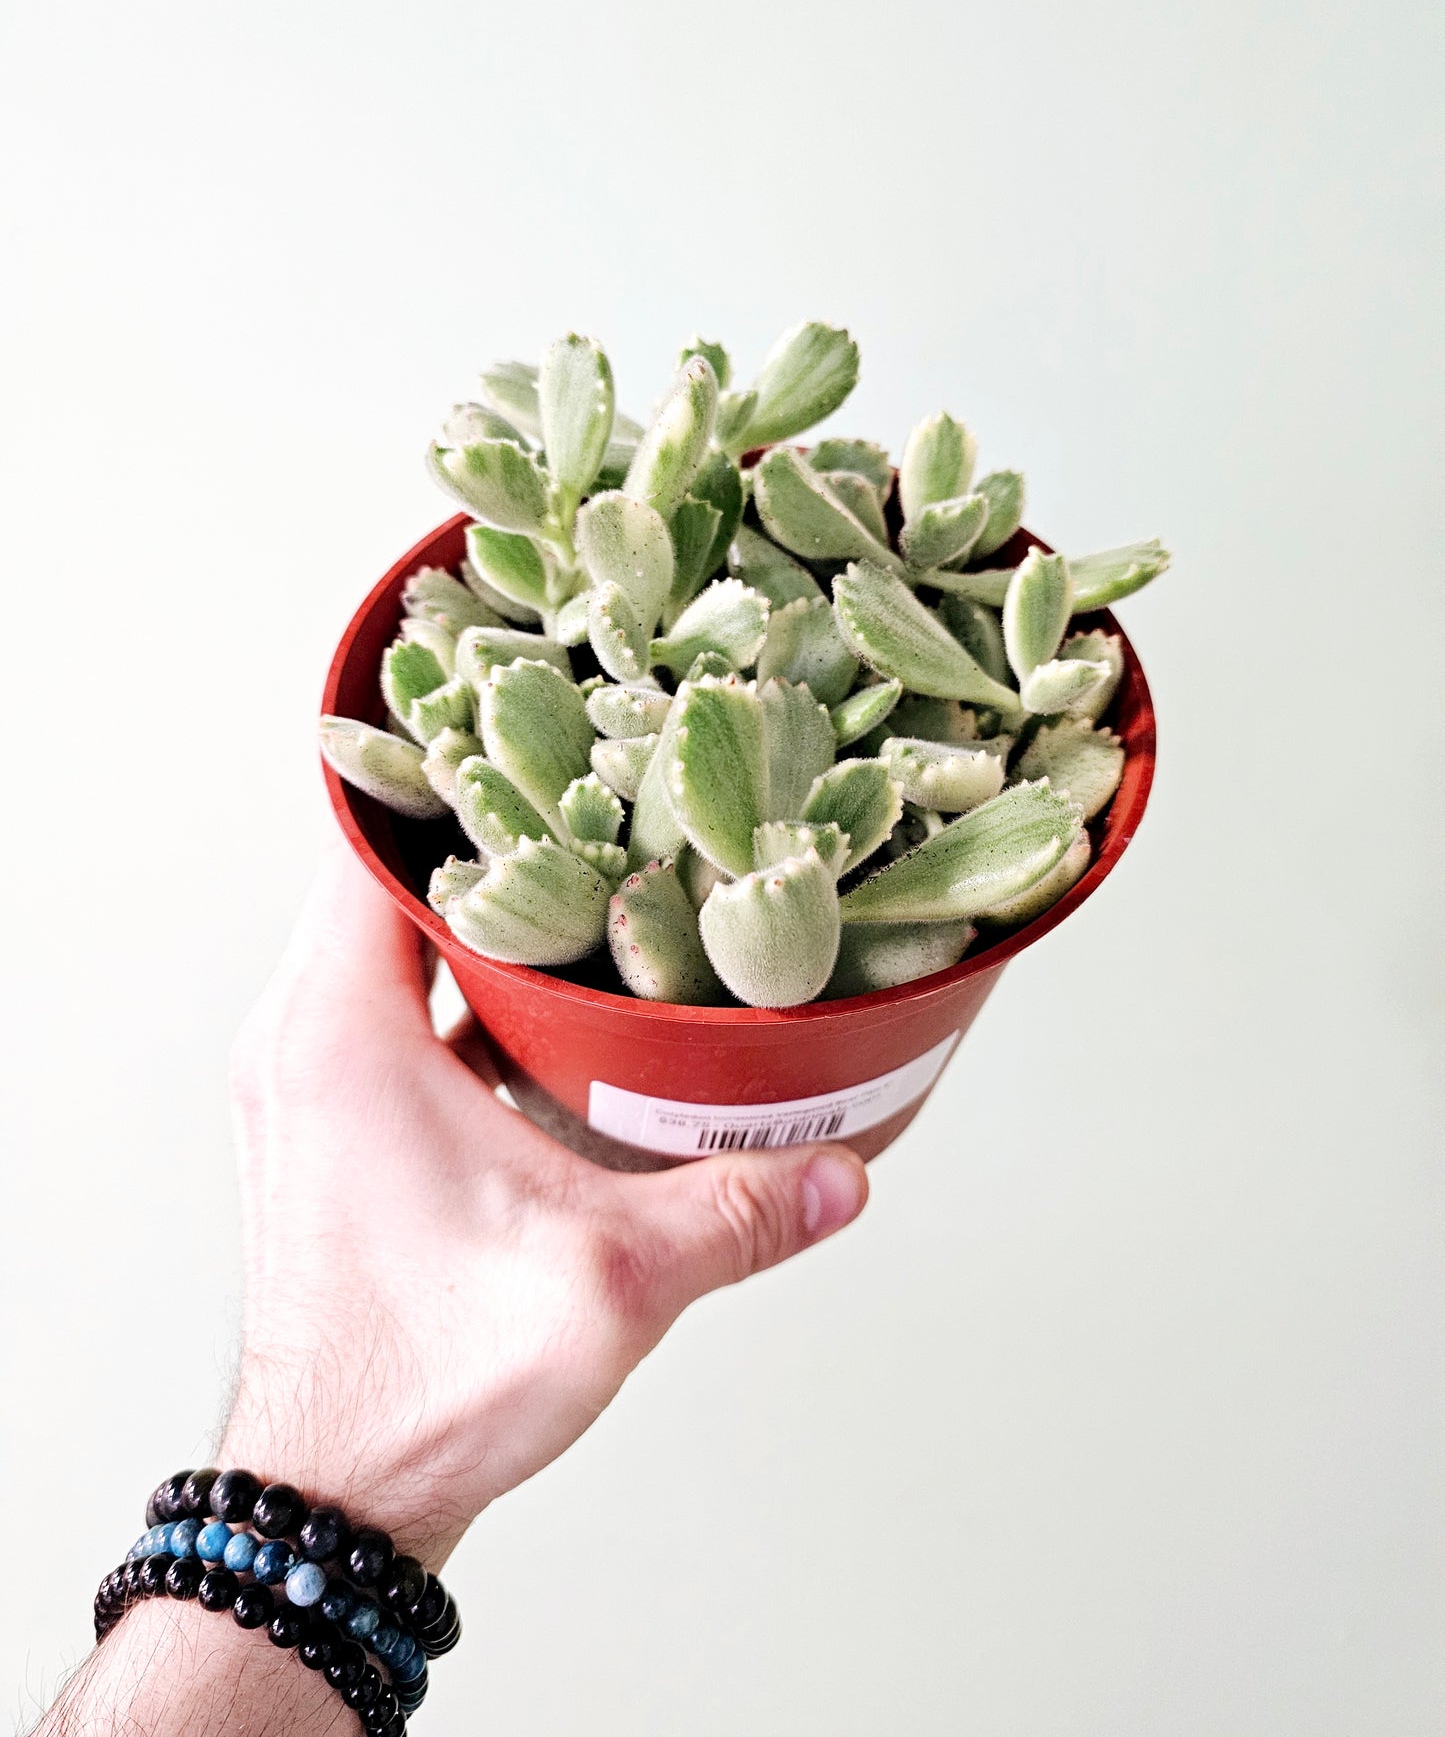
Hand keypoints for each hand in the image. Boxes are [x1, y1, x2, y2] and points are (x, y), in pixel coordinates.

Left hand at [221, 836, 868, 1567]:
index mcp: (338, 1030)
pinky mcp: (337, 1124)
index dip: (461, 763)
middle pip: (394, 872)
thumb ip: (734, 1213)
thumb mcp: (608, 1281)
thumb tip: (844, 1171)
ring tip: (600, 870)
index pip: (376, 834)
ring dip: (487, 907)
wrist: (338, 1497)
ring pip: (395, 938)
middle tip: (607, 789)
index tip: (548, 718)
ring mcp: (315, 1082)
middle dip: (499, 825)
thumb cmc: (429, 1384)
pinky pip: (397, 1002)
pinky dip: (471, 977)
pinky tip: (566, 989)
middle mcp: (305, 1037)